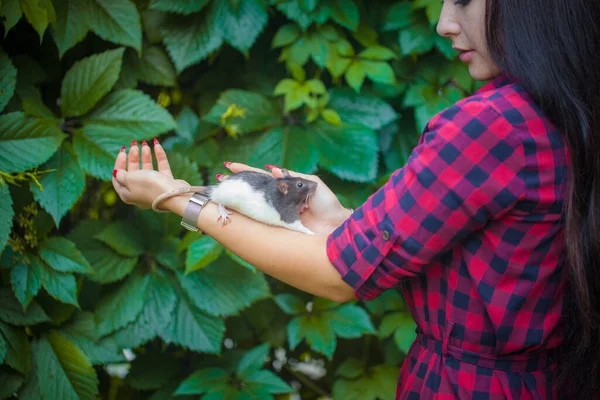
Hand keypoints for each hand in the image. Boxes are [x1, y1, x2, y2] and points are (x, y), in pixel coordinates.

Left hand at [112, 139, 189, 209]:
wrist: (173, 194)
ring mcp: (153, 187)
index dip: (119, 163)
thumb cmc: (149, 187)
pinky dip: (158, 156)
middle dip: (133, 157)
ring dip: (145, 155)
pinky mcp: (165, 182)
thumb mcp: (129, 179)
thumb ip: (121, 174)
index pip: (118, 177)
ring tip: (145, 143)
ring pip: (147, 168)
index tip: (123, 151)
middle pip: (133, 171)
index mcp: (127, 193)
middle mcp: (139, 191)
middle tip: (134, 144)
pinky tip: (156, 144)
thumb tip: (116, 173)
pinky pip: (161, 167)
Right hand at [223, 162, 351, 233]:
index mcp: (285, 189)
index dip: (246, 172)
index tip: (229, 166)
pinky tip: (235, 211)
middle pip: (253, 190)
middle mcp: (277, 202)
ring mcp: (276, 215)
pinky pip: (261, 220)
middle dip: (236, 184)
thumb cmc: (327, 204)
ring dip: (237, 198)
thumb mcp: (311, 183)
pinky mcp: (278, 228)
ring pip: (253, 204)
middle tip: (219, 179)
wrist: (337, 226)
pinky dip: (248, 216)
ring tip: (222, 192)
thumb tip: (271, 169)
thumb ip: (291, 176)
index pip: (261, 177)